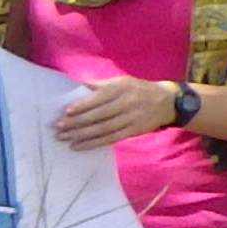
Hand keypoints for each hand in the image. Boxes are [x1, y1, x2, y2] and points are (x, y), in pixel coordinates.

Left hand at [53, 75, 180, 149]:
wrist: (168, 102)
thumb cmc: (137, 89)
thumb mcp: (121, 81)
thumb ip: (99, 85)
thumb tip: (74, 85)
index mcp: (121, 88)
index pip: (99, 98)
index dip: (83, 105)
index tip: (66, 111)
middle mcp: (126, 104)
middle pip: (99, 115)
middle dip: (77, 122)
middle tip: (58, 128)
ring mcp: (131, 119)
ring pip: (103, 129)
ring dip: (81, 135)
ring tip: (64, 138)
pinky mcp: (133, 131)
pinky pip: (110, 139)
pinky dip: (93, 143)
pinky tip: (78, 146)